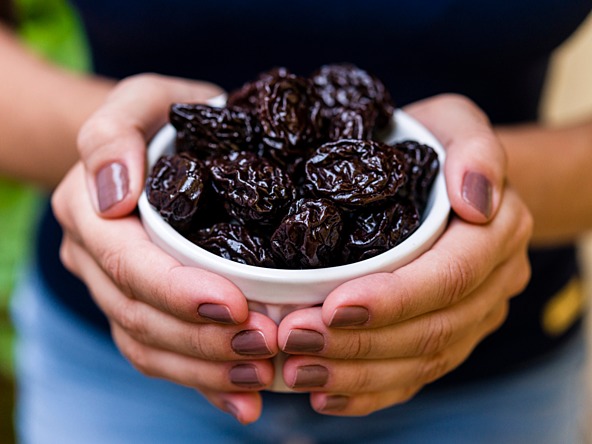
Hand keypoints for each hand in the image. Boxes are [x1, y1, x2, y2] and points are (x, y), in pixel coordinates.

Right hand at [52, 74, 277, 423]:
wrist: (165, 144)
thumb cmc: (162, 117)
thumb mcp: (140, 100)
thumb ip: (113, 133)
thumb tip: (112, 192)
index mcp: (90, 211)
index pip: (126, 264)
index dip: (176, 291)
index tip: (234, 305)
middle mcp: (97, 259)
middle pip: (140, 317)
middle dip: (203, 340)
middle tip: (267, 346)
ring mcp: (118, 291)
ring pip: (151, 347)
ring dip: (207, 370)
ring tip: (265, 374)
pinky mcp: (145, 310)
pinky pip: (166, 356)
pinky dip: (205, 383)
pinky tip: (247, 399)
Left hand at [276, 94, 532, 415]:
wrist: (441, 177)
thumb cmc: (434, 144)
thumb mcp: (455, 122)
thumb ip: (475, 149)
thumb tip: (476, 199)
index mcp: (498, 233)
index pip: (450, 277)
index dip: (395, 297)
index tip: (334, 305)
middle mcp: (491, 283)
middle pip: (432, 329)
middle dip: (360, 342)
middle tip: (296, 339)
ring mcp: (470, 317)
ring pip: (420, 361)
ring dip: (357, 373)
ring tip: (298, 369)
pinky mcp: (445, 337)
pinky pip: (414, 376)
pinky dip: (369, 392)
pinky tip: (325, 394)